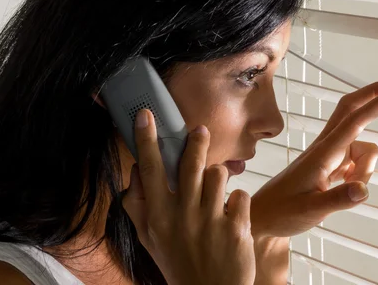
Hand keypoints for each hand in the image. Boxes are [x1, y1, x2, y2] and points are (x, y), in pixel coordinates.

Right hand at [123, 109, 254, 284]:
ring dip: (218, 178)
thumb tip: (136, 170)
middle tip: (200, 131)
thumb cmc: (177, 262)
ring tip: (215, 194)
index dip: (146, 139)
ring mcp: (211, 220)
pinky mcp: (237, 227)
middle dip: (196, 141)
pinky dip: (237, 202)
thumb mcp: (148, 238)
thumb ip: (138, 204)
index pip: (150, 169)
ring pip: (218, 174)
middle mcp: (183, 215)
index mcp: (159, 216)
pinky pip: (240, 195)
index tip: (146, 115)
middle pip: (190, 163)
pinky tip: (231, 216)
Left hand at [250, 82, 377, 239]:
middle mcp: (326, 148)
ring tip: (346, 191)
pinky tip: (344, 188)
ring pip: (363, 147)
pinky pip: (357, 160)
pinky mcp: (330, 164)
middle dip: (374, 98)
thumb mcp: (311, 210)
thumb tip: (363, 190)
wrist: (264, 215)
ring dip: (366, 167)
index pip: (354, 122)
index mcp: (322, 153)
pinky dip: (360, 172)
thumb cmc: (282, 211)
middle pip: (352, 110)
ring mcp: (329, 155)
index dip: (377, 105)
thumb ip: (338, 199)